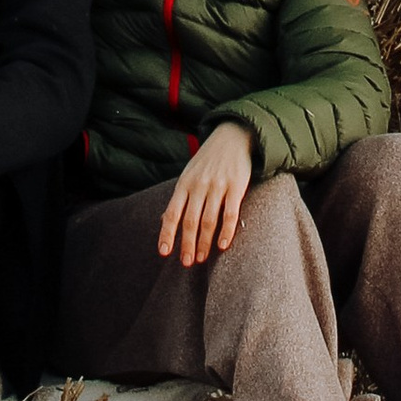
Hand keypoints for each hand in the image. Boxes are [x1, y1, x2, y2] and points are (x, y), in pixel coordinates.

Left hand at [158, 121, 254, 266]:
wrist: (232, 136)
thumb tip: (164, 222)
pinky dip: (226, 231)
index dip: (167, 234)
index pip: (172, 213)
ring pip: (209, 220)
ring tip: (202, 258)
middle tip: (186, 263)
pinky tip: (222, 245)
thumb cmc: (207, 161)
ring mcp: (218, 186)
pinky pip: (230, 213)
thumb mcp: (188, 175)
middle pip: (190, 221)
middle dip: (187, 244)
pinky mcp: (236, 186)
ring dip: (204, 242)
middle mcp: (199, 186)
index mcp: (184, 184)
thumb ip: (179, 198)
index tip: (164, 252)